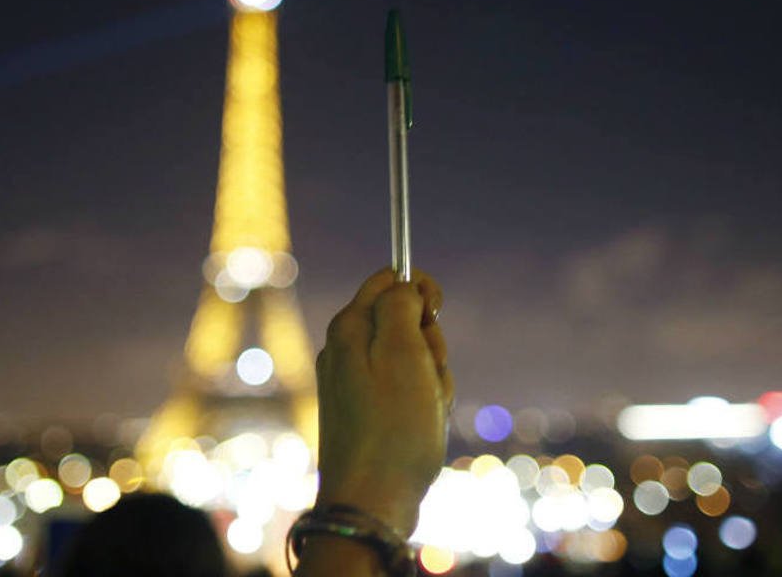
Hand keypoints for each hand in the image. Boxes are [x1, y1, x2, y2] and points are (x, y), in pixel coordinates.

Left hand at [314, 268, 453, 536]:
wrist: (372, 501)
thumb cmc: (393, 427)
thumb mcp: (404, 351)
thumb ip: (401, 304)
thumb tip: (403, 285)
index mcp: (349, 328)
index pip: (388, 280)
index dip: (421, 290)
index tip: (435, 313)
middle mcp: (345, 350)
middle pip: (405, 320)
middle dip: (430, 344)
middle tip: (428, 375)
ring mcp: (354, 382)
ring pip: (413, 358)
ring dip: (432, 378)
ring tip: (426, 409)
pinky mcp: (366, 411)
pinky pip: (407, 390)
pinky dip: (423, 403)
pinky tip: (422, 427)